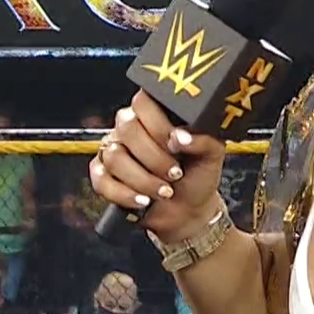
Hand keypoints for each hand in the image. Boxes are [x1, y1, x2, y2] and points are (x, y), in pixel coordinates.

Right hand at [90, 92, 226, 242]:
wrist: (188, 210)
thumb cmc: (197, 176)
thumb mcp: (212, 155)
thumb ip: (203, 139)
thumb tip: (181, 136)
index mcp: (155, 115)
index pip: (143, 102)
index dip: (159, 125)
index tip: (176, 145)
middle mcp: (130, 129)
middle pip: (127, 128)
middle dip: (154, 157)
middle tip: (175, 173)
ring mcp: (113, 150)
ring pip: (115, 156)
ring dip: (144, 180)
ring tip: (165, 191)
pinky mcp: (102, 176)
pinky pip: (102, 180)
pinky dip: (125, 194)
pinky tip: (143, 200)